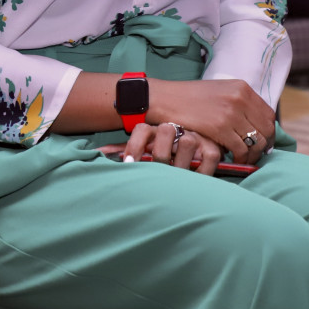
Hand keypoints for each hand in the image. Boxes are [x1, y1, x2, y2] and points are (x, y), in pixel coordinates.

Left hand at [110, 123, 225, 174]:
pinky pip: (209, 157)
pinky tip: (195, 179)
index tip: (129, 164)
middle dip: (159, 154)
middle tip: (158, 170)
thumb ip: (122, 151)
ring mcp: (195, 137)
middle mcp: (175, 129)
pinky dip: (202, 171)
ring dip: (180, 163)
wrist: (196, 145)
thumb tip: (95, 153)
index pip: (142, 129)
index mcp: (154, 130)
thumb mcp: (143, 150)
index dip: (134, 146)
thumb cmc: (162, 152)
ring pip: (186, 141)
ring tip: (176, 177)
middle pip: (164, 131)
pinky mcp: (213, 148)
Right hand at [147, 78, 276, 163]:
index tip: (261, 141)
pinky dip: (240, 158)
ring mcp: (231, 112)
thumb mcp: (219, 92)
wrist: (165, 98)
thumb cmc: (188, 98)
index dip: (268, 131)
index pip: (268, 114)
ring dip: (253, 154)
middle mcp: (241, 98)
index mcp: (242, 88)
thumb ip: (237, 103)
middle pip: (267, 128)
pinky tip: (232, 159)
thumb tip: (253, 124)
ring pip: (256, 141)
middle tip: (255, 154)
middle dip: (263, 145)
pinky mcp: (220, 126)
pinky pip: (241, 149)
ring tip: (244, 159)